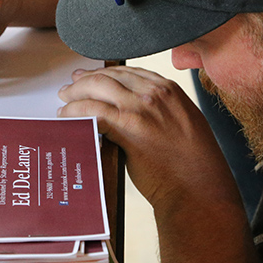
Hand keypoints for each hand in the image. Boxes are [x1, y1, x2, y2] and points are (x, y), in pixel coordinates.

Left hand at [57, 66, 238, 208]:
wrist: (197, 190)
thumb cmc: (194, 166)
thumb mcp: (185, 124)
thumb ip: (162, 110)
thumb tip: (133, 110)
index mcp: (170, 90)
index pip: (129, 72)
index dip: (105, 72)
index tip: (91, 76)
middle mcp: (154, 94)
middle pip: (109, 76)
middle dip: (85, 80)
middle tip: (71, 87)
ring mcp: (140, 109)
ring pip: (97, 88)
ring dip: (76, 93)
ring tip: (65, 101)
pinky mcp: (127, 127)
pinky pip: (92, 111)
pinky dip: (75, 112)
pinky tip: (67, 117)